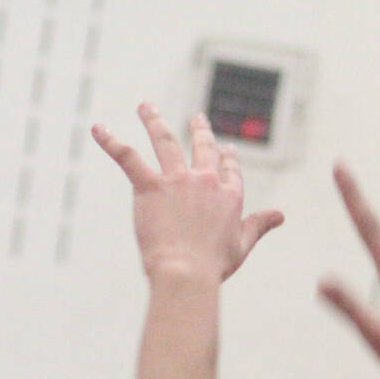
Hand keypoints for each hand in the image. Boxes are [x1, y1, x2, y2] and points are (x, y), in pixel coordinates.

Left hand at [93, 103, 283, 282]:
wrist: (186, 272)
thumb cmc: (212, 266)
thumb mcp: (242, 245)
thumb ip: (259, 225)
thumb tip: (281, 215)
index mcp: (229, 195)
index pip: (229, 169)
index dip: (227, 157)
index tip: (226, 148)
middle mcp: (206, 180)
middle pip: (202, 147)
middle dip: (199, 130)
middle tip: (196, 117)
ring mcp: (178, 180)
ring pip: (164, 140)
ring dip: (154, 120)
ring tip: (145, 106)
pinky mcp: (151, 187)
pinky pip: (128, 157)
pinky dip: (111, 142)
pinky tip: (98, 129)